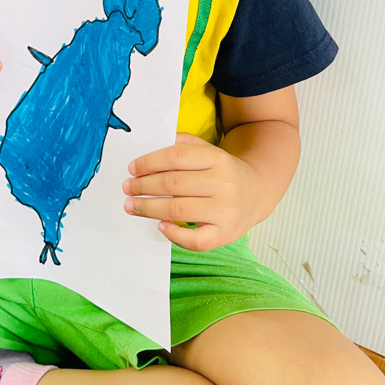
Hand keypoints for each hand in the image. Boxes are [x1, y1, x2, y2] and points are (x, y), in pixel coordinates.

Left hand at [122, 132, 260, 251]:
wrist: (257, 191)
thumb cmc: (223, 171)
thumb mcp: (208, 149)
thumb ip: (182, 144)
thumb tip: (150, 150)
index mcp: (217, 158)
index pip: (175, 157)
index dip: (149, 162)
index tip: (132, 168)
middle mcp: (223, 184)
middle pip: (173, 184)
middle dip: (143, 186)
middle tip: (127, 188)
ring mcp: (225, 210)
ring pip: (178, 210)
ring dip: (149, 208)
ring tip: (132, 206)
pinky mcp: (226, 234)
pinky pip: (195, 239)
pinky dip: (174, 234)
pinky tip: (160, 225)